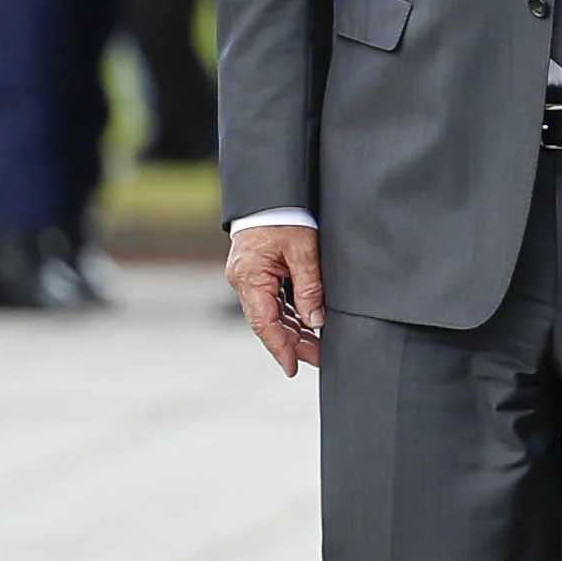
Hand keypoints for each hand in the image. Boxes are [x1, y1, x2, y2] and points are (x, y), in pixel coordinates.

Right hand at [228, 222, 323, 374]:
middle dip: (292, 343)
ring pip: (270, 313)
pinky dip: (288, 313)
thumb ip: (309, 287)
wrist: (270, 192)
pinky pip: (271, 300)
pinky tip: (306, 323)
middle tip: (317, 358)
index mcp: (251, 277)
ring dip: (292, 330)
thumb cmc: (286, 216)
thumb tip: (315, 321)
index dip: (280, 348)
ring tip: (316, 346)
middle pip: (267, 322)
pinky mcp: (256, 273)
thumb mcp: (304, 251)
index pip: (265, 323)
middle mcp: (244, 281)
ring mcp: (248, 278)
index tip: (292, 368)